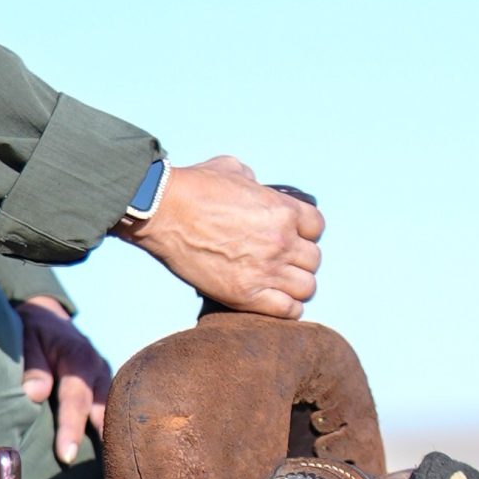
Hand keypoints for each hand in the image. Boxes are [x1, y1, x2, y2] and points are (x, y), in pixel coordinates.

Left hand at [14, 297, 112, 463]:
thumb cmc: (33, 330)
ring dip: (115, 444)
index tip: (66, 456)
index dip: (72, 428)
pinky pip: (114, 416)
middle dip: (105, 444)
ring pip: (115, 416)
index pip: (76, 398)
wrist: (49, 316)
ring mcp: (108, 382)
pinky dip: (114, 437)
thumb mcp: (26, 337)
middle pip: (105, 412)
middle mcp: (100, 372)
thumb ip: (31, 365)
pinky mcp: (108, 392)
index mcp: (79, 359)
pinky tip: (115, 464)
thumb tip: (35, 394)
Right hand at [117, 156, 324, 316]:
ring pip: (306, 287)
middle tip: (278, 259)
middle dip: (297, 259)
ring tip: (275, 281)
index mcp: (282, 209)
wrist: (161, 212)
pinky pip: (288, 310)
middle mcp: (281, 241)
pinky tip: (270, 299)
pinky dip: (284, 307)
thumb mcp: (231, 169)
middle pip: (314, 260)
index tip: (289, 235)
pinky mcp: (245, 294)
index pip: (317, 227)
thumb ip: (254, 181)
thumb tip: (256, 187)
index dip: (304, 231)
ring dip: (293, 284)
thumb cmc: (191, 187)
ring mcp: (265, 270)